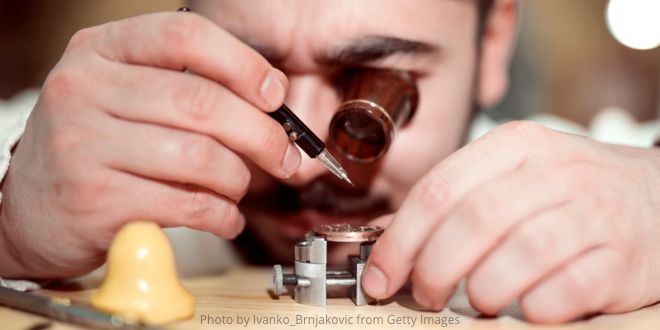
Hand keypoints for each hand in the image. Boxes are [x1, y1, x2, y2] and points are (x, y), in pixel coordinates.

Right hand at [0, 12, 299, 277]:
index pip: (185, 35)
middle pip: (202, 102)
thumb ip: (183, 87)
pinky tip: (223, 216)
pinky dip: (222, 215)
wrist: (31, 209)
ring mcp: (84, 144)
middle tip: (284, 156)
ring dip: (239, 179)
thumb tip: (270, 100)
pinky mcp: (95, 199)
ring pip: (200, 157)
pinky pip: (188, 205)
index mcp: (100, 51)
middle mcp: (85, 89)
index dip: (243, 64)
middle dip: (262, 135)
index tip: (273, 94)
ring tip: (238, 188)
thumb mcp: (123, 96)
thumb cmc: (93, 147)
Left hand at [363, 121, 659, 322]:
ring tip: (478, 299)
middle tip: (425, 294)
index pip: (439, 189)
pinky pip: (566, 290)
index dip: (399, 239)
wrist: (658, 198)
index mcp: (516, 146)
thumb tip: (385, 236)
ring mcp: (594, 213)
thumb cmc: (569, 192)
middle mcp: (556, 172)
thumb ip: (452, 201)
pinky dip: (534, 307)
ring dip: (482, 290)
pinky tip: (526, 306)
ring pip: (519, 255)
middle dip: (433, 269)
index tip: (379, 276)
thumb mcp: (511, 176)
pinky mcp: (623, 259)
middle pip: (473, 222)